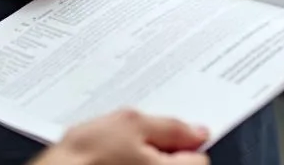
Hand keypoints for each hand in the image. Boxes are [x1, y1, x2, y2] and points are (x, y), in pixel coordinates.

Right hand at [33, 109, 209, 164]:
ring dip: (140, 162)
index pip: (198, 159)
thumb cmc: (85, 157)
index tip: (161, 138)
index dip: (180, 144)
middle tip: (131, 146)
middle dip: (160, 155)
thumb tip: (198, 132)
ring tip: (114, 158)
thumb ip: (170, 127)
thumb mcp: (130, 123)